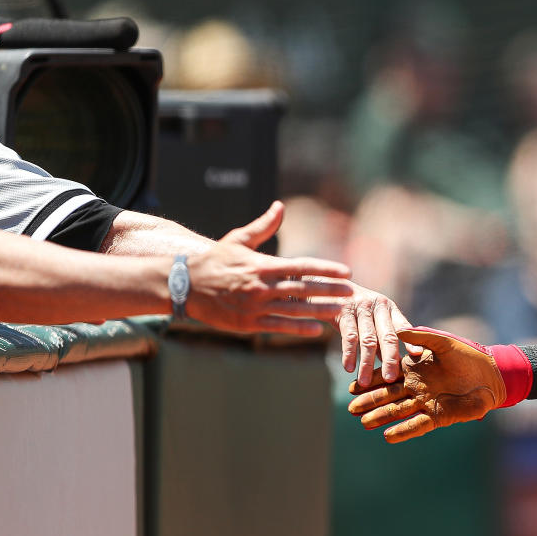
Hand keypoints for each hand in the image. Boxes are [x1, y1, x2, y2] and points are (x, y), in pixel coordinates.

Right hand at [185, 241, 352, 335]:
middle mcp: (262, 287)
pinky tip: (317, 329)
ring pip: (295, 310)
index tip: (346, 271)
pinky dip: (298, 328)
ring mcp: (255, 307)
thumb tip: (280, 206)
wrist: (185, 285)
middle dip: (330, 290)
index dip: (326, 269)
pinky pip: (278, 327)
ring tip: (341, 310)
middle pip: (303, 289)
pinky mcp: (247, 324)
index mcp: (262, 265)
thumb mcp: (238, 239)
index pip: (302, 266)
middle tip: (352, 292)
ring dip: (320, 310)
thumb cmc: (215, 260)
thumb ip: (263, 226)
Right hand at [336, 282, 413, 386]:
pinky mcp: (343, 311)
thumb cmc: (357, 310)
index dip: (411, 341)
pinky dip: (349, 354)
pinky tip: (349, 368)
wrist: (330, 288)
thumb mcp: (374, 317)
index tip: (417, 356)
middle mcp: (378, 305)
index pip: (403, 326)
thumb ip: (385, 337)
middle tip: (390, 379)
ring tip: (365, 382)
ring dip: (367, 363)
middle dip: (390, 359)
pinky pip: (349, 336)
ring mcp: (361, 307)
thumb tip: (397, 364)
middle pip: (388, 336)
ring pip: (368, 339)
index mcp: (389, 308)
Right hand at [347, 327, 524, 442]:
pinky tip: (387, 436)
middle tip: (351, 408)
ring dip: (381, 418)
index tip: (352, 386)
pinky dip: (402, 431)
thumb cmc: (468, 356)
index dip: (370, 381)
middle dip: (370, 402)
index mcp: (414, 369)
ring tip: (363, 423)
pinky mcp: (438, 416)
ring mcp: (426, 403)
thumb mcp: (443, 343)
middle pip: (388, 396)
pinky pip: (416, 425)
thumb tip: (398, 331)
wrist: (492, 375)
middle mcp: (416, 388)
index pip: (387, 376)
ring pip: (398, 412)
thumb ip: (421, 337)